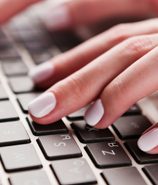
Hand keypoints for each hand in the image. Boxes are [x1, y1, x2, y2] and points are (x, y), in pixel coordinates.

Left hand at [28, 18, 157, 153]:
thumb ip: (135, 62)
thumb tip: (96, 85)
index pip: (111, 39)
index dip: (72, 58)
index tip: (38, 76)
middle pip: (121, 51)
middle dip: (77, 80)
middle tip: (40, 108)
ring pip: (149, 65)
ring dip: (117, 92)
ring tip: (90, 120)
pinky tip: (145, 145)